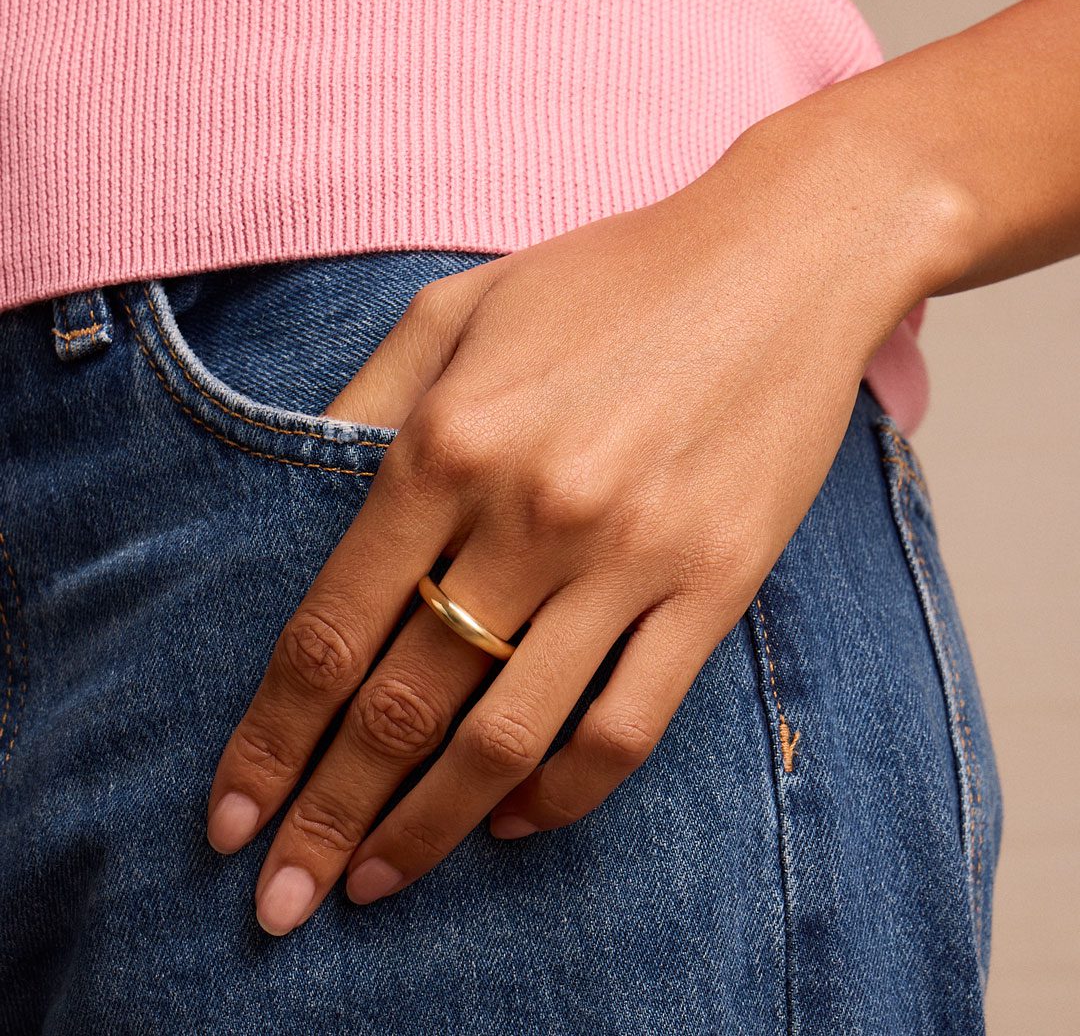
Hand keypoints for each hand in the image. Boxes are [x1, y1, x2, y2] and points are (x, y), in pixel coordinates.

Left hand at [205, 114, 954, 935]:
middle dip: (328, 816)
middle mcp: (529, 512)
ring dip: (431, 829)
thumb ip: (363, 405)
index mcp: (447, 443)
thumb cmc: (608, 280)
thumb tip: (296, 507)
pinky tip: (519, 821)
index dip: (270, 743)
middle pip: (404, 707)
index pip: (329, 633)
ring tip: (378, 884)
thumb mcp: (455, 310)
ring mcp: (629, 557)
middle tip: (282, 904)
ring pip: (508, 737)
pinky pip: (629, 724)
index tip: (233, 821)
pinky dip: (566, 793)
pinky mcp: (714, 584)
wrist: (778, 261)